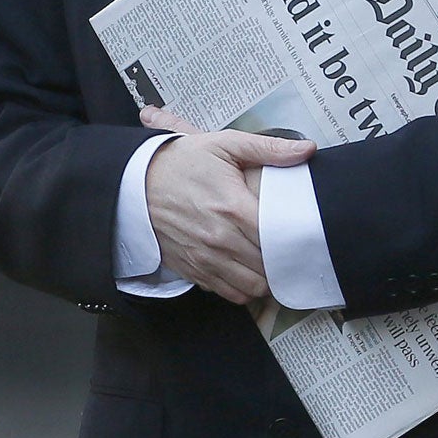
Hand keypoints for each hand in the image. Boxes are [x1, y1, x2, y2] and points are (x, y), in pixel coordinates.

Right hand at [140, 107, 313, 303]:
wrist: (131, 182)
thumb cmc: (179, 162)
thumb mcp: (224, 144)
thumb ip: (269, 149)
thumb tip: (306, 149)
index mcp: (233, 208)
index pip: (279, 238)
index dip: (296, 238)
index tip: (305, 233)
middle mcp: (220, 239)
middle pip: (269, 266)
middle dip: (283, 259)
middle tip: (291, 247)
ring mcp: (204, 258)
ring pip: (251, 287)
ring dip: (265, 277)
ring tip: (270, 261)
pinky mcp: (191, 269)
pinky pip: (227, 293)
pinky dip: (241, 287)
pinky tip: (246, 269)